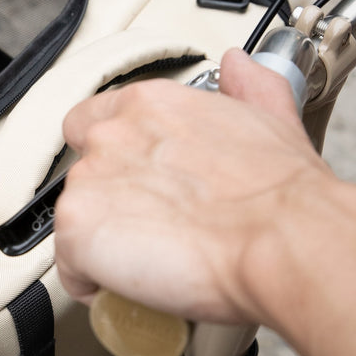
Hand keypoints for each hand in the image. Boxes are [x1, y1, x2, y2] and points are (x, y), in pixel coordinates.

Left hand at [53, 48, 334, 326]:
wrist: (284, 239)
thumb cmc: (281, 196)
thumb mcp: (272, 117)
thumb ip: (248, 87)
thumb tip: (240, 66)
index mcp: (150, 104)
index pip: (92, 123)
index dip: (113, 163)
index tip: (136, 186)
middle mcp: (112, 135)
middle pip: (82, 177)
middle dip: (111, 208)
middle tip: (156, 232)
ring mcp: (89, 181)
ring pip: (76, 225)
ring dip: (106, 248)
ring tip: (157, 264)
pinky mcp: (78, 229)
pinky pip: (71, 270)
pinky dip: (97, 287)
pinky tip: (139, 289)